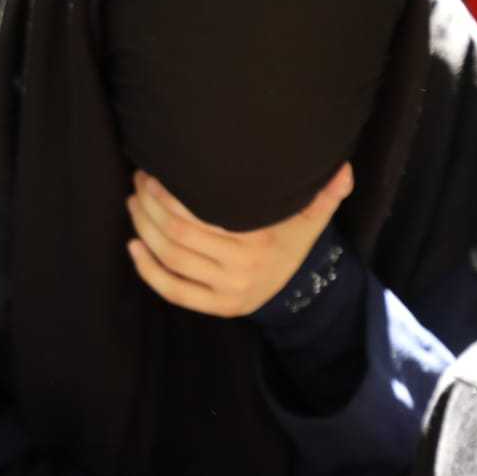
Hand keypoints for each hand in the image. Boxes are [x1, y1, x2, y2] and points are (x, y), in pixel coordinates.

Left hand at [125, 164, 353, 318]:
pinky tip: (133, 246)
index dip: (169, 195)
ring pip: (171, 258)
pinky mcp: (213, 307)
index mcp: (258, 241)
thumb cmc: (291, 243)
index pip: (201, 215)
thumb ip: (325, 194)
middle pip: (178, 235)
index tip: (155, 173)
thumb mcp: (312, 218)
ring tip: (133, 204)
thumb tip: (344, 168)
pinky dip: (147, 269)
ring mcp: (224, 291)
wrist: (296, 289)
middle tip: (139, 183)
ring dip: (144, 229)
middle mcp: (239, 268)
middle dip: (151, 206)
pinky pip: (172, 289)